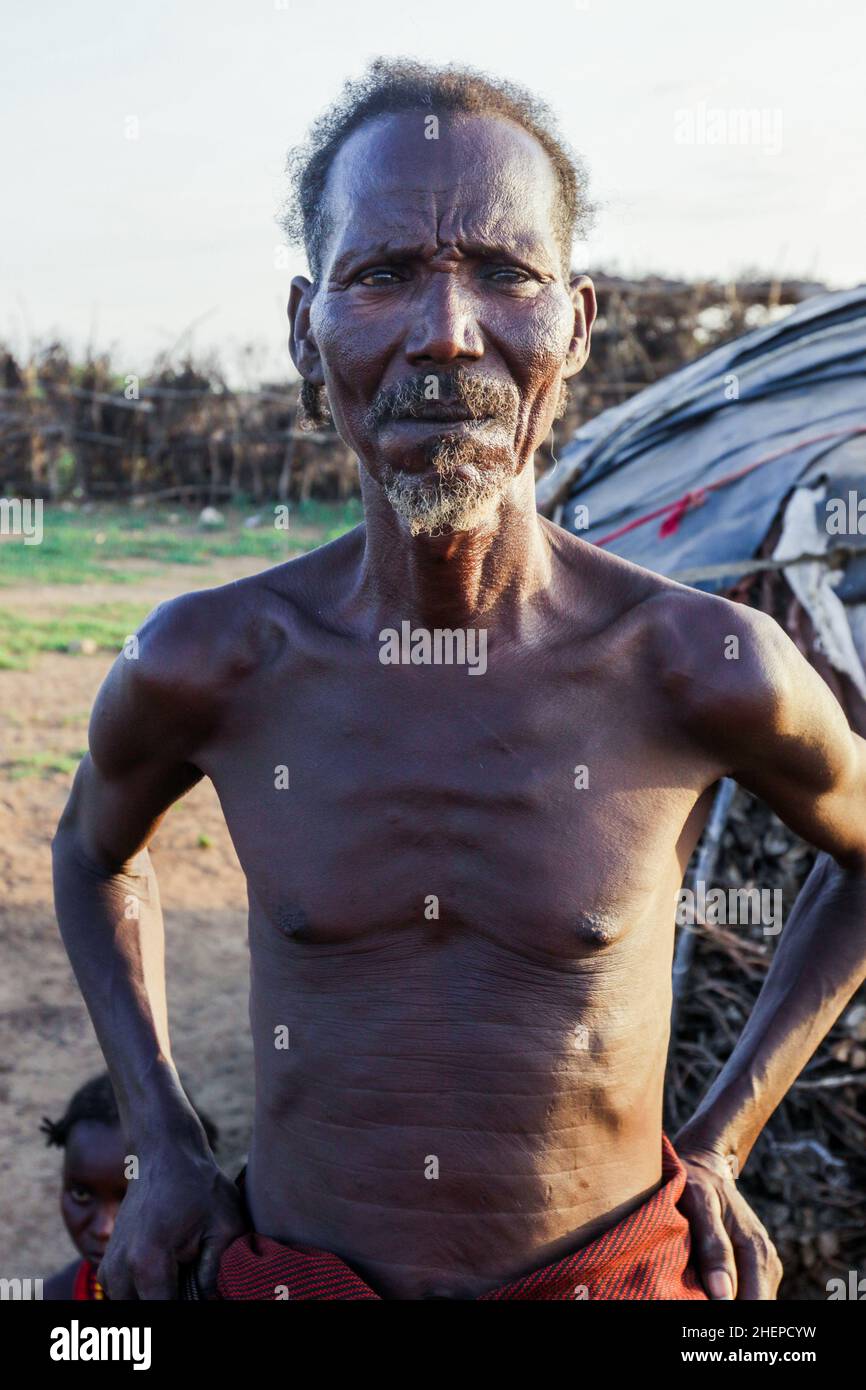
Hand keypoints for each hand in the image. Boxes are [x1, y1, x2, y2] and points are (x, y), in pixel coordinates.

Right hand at [98, 1141, 247, 1299]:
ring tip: (183, 1275)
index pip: (163, 1314)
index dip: (189, 1310)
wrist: (163, 1153)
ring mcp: (108, 1267)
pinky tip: (169, 1273)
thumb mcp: (226, 1225)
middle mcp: (120, 1269)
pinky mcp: (107, 1263)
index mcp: (147, 1262)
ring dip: (157, 1298)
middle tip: (195, 1283)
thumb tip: (211, 1302)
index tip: (205, 1297)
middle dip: (173, 1302)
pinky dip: (144, 1293)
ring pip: (132, 1307)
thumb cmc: (199, 1186)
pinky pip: (124, 1296)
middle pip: (146, 1314)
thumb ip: (217, 1273)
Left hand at [676, 1144, 782, 1300]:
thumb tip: (723, 1296)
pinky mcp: (754, 1267)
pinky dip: (729, 1296)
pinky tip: (705, 1288)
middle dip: (729, 1310)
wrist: (704, 1165)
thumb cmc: (696, 1182)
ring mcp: (763, 1265)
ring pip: (751, 1301)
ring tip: (696, 1292)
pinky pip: (746, 1293)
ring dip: (728, 1302)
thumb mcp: (700, 1205)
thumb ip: (714, 1247)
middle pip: (755, 1307)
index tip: (702, 1303)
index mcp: (757, 1250)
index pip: (753, 1304)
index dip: (729, 1314)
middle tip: (693, 1298)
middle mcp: (767, 1261)